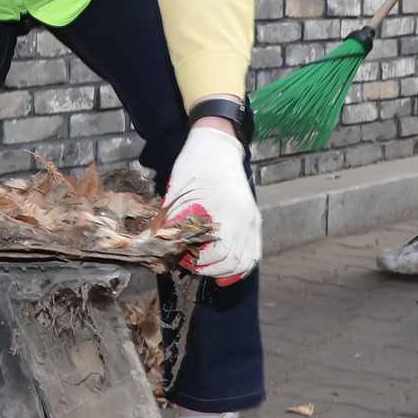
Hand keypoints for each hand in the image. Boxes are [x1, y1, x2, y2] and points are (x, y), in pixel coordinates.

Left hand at [163, 125, 260, 283]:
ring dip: (227, 270)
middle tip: (191, 264)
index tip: (183, 257)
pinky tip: (224, 268)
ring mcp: (252, 220)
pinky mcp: (254, 219)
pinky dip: (241, 264)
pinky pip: (254, 252)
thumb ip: (173, 221)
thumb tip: (164, 247)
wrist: (217, 148)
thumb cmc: (195, 165)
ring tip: (207, 267)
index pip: (217, 254)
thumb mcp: (179, 193)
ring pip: (247, 262)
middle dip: (210, 269)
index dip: (198, 261)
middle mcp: (245, 219)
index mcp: (227, 212)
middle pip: (233, 263)